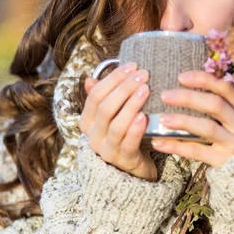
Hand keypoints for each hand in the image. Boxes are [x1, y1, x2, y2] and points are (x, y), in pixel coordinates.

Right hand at [79, 63, 157, 180]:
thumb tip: (90, 79)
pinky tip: (144, 116)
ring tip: (146, 89)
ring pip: (116, 124)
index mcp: (87, 121)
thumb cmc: (123, 135)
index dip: (113, 78)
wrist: (132, 168)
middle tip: (143, 74)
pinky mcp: (123, 159)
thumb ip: (103, 98)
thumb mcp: (112, 116)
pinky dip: (135, 129)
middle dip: (124, 88)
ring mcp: (107, 149)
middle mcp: (93, 135)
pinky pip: (128, 142)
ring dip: (131, 104)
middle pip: (105, 107)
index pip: (96, 95)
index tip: (132, 65)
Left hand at [151, 70, 233, 166]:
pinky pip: (197, 151)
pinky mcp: (223, 161)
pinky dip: (176, 146)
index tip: (181, 77)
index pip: (224, 88)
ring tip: (162, 118)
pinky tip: (159, 143)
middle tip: (164, 95)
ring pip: (206, 127)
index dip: (202, 80)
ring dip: (182, 121)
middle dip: (187, 97)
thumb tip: (189, 86)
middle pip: (214, 105)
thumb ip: (223, 104)